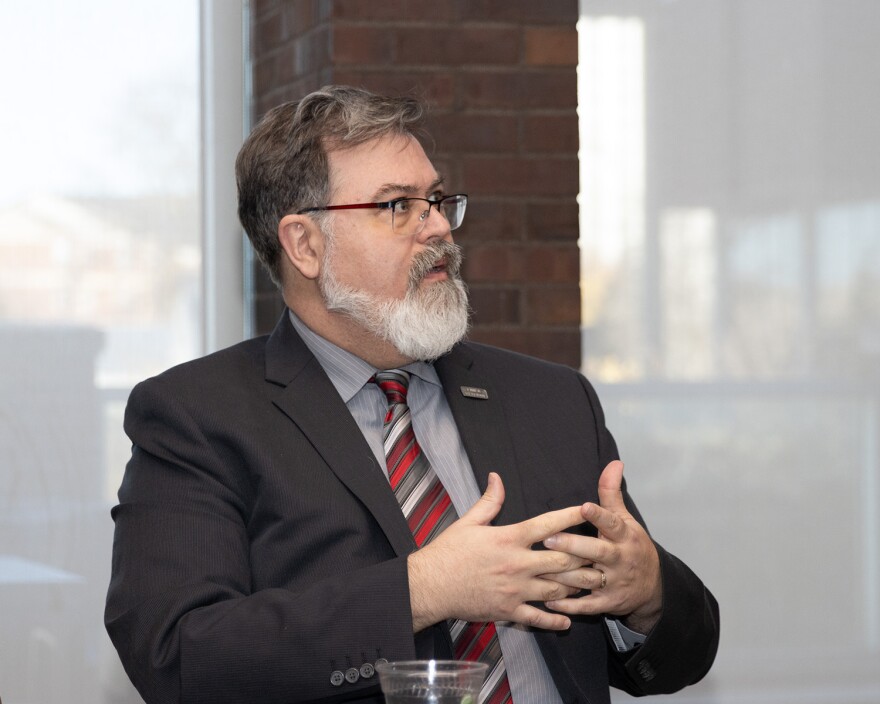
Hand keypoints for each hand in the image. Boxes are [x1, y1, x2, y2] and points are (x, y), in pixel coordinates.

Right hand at [407, 472, 588, 631]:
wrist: (430, 585)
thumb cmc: (448, 551)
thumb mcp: (469, 521)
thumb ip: (489, 501)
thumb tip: (496, 476)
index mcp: (508, 538)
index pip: (546, 524)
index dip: (569, 516)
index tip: (585, 510)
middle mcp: (517, 564)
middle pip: (560, 560)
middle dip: (583, 557)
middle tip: (600, 553)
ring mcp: (514, 589)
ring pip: (555, 589)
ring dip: (575, 586)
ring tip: (592, 583)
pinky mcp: (507, 610)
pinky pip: (537, 618)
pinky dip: (554, 620)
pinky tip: (568, 619)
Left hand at [542, 461, 662, 633]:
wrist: (652, 587)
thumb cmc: (631, 546)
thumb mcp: (625, 519)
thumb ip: (612, 493)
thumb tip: (614, 462)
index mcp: (624, 536)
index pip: (612, 523)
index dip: (599, 516)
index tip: (583, 507)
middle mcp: (620, 559)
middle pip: (597, 552)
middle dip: (574, 546)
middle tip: (549, 539)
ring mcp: (614, 582)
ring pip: (587, 579)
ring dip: (564, 576)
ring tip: (540, 569)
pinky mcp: (607, 603)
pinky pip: (586, 605)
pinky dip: (567, 604)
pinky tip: (547, 599)